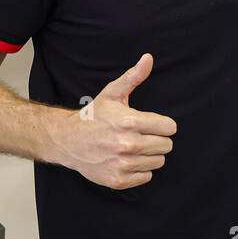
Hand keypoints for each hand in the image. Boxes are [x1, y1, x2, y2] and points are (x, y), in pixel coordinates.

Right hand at [49, 53, 177, 189]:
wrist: (67, 140)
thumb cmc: (93, 116)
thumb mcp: (113, 93)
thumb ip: (134, 77)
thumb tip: (148, 58)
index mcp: (130, 122)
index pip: (170, 128)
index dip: (162, 124)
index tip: (150, 123)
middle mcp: (128, 144)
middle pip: (167, 145)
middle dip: (157, 139)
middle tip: (140, 135)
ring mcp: (123, 164)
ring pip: (158, 162)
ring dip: (149, 155)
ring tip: (132, 147)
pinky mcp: (118, 180)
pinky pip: (146, 177)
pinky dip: (140, 170)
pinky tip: (126, 159)